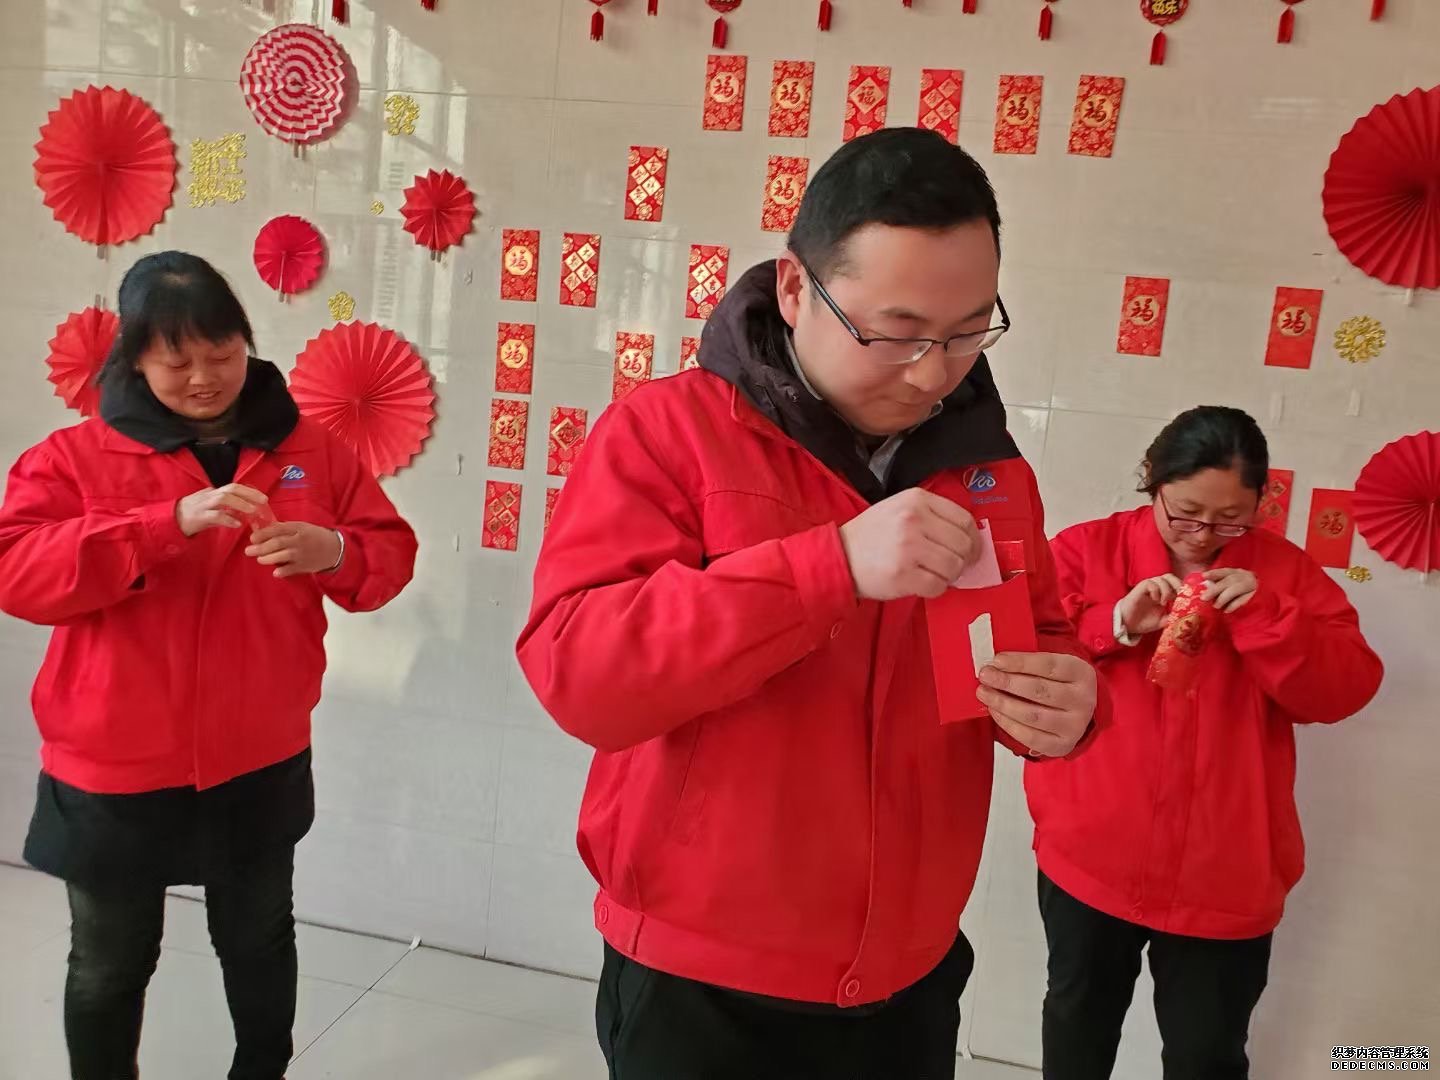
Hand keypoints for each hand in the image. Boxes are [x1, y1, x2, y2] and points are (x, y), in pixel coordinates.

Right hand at [175, 485, 268, 537]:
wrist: (169, 521)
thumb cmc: (191, 515)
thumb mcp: (210, 509)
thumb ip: (225, 509)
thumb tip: (242, 512)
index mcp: (213, 493)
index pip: (233, 487)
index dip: (249, 491)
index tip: (262, 497)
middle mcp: (209, 496)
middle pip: (230, 488)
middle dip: (248, 493)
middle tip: (263, 500)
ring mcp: (203, 505)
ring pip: (223, 498)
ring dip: (239, 503)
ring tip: (252, 510)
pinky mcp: (198, 517)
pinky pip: (214, 515)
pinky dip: (227, 518)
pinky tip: (237, 524)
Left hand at [245, 522, 341, 578]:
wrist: (334, 549)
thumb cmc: (314, 536)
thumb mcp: (301, 527)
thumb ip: (284, 529)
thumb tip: (263, 530)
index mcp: (298, 528)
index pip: (278, 529)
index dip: (264, 534)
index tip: (252, 538)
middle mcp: (299, 540)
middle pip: (278, 543)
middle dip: (261, 547)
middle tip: (248, 551)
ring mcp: (302, 554)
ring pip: (283, 556)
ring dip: (269, 558)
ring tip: (259, 559)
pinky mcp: (305, 566)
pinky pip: (292, 569)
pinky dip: (283, 571)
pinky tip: (275, 573)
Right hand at [839, 489, 979, 601]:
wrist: (839, 556)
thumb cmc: (872, 535)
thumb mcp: (900, 508)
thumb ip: (933, 516)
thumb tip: (970, 538)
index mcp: (917, 500)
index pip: (964, 519)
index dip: (975, 539)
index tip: (972, 550)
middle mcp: (914, 520)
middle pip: (963, 545)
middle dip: (964, 560)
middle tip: (953, 566)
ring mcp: (908, 548)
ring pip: (954, 566)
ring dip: (950, 576)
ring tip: (934, 574)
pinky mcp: (903, 574)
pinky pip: (938, 586)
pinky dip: (936, 589)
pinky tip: (923, 583)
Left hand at [977, 652, 1097, 758]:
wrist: (1075, 712)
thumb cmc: (1056, 683)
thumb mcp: (1052, 667)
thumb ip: (1028, 663)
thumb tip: (995, 663)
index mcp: (1081, 673)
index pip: (1049, 665)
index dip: (1020, 662)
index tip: (997, 660)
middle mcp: (1083, 700)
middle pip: (1040, 690)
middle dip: (1007, 682)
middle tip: (985, 676)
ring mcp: (1074, 725)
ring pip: (1033, 715)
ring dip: (1003, 703)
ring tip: (984, 693)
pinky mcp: (1062, 745)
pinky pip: (1030, 736)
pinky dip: (1007, 723)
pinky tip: (994, 711)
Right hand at [1116, 574, 1184, 636]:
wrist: (1128, 625)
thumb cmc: (1144, 621)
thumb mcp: (1164, 620)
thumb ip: (1174, 616)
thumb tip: (1188, 616)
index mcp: (1163, 594)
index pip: (1176, 584)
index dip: (1183, 589)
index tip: (1187, 598)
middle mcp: (1157, 588)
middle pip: (1170, 577)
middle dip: (1177, 584)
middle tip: (1179, 596)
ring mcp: (1148, 587)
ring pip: (1162, 579)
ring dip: (1166, 590)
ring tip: (1164, 602)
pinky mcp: (1140, 588)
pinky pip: (1151, 583)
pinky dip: (1156, 591)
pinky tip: (1155, 600)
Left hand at [1204, 568, 1257, 612]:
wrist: (1267, 603)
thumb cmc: (1244, 595)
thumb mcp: (1232, 588)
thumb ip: (1220, 587)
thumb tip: (1205, 590)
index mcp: (1238, 573)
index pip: (1225, 571)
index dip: (1214, 573)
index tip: (1203, 576)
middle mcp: (1246, 577)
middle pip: (1229, 580)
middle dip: (1215, 589)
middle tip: (1204, 597)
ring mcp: (1254, 586)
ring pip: (1236, 588)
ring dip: (1223, 597)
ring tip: (1215, 606)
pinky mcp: (1259, 597)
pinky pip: (1245, 599)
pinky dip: (1234, 605)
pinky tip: (1226, 610)